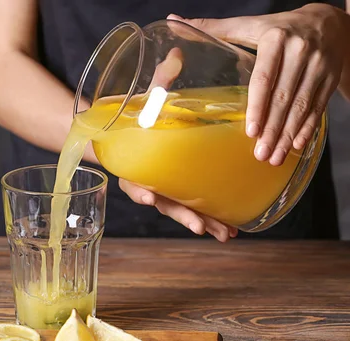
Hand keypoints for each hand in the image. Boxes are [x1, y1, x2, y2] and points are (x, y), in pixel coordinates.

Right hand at [116, 46, 237, 240]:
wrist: (132, 131)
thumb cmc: (136, 117)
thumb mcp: (145, 97)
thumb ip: (159, 80)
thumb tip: (178, 53)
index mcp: (134, 163)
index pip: (132, 180)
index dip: (139, 190)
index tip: (149, 197)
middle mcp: (149, 181)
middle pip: (163, 204)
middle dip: (182, 216)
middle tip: (199, 226)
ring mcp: (166, 188)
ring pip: (182, 211)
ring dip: (203, 222)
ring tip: (224, 234)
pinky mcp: (181, 189)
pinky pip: (194, 207)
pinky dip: (211, 217)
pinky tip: (231, 227)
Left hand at [168, 4, 349, 165]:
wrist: (328, 22)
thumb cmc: (279, 27)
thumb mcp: (248, 25)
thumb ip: (213, 28)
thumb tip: (173, 21)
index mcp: (276, 39)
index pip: (265, 78)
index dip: (258, 106)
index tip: (251, 131)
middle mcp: (300, 52)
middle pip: (283, 97)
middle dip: (272, 129)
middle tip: (259, 154)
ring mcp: (319, 66)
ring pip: (301, 106)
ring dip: (288, 135)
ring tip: (274, 157)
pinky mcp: (330, 78)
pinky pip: (318, 106)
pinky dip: (308, 128)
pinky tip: (297, 145)